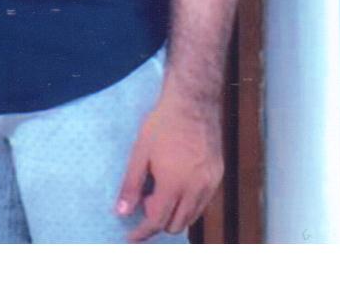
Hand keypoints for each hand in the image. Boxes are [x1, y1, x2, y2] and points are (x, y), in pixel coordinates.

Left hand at [115, 83, 223, 241]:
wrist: (192, 102)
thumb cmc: (163, 123)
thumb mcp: (140, 152)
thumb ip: (132, 184)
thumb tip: (122, 211)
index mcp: (174, 184)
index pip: (157, 221)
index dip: (142, 232)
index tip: (131, 237)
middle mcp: (195, 189)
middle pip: (175, 224)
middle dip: (158, 222)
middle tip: (146, 202)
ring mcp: (210, 183)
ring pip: (191, 216)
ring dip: (174, 215)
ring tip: (160, 193)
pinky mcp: (218, 175)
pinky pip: (203, 202)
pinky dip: (189, 204)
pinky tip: (178, 186)